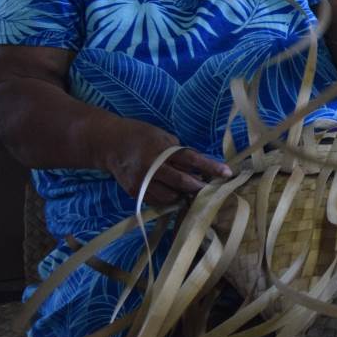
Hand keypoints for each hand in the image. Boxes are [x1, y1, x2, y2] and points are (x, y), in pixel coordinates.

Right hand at [91, 117, 231, 205]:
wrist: (108, 143)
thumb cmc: (141, 136)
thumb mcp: (163, 137)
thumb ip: (180, 153)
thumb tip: (200, 168)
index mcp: (162, 149)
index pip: (192, 159)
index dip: (211, 167)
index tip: (227, 173)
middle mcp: (152, 166)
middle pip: (183, 182)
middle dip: (200, 187)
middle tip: (212, 189)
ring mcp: (142, 181)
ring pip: (171, 196)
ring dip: (184, 195)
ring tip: (189, 189)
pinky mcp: (134, 191)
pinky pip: (157, 201)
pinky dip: (168, 199)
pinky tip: (172, 192)